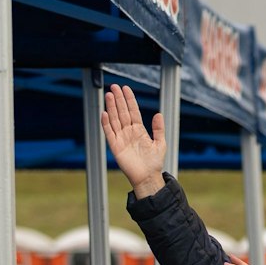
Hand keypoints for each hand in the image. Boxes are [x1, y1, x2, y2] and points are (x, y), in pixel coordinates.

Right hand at [100, 83, 166, 197]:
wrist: (148, 177)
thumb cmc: (154, 162)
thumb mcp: (160, 143)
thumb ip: (159, 129)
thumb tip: (158, 114)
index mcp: (139, 130)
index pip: (133, 111)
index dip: (129, 100)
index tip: (126, 89)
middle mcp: (129, 132)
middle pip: (122, 112)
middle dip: (118, 99)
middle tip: (114, 87)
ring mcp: (121, 138)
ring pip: (115, 119)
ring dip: (111, 107)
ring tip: (109, 95)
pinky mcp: (115, 146)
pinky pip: (109, 133)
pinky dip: (106, 123)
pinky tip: (104, 113)